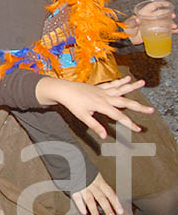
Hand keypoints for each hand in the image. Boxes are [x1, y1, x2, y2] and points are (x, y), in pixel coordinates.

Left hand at [35, 76, 150, 138]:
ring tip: (143, 82)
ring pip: (120, 89)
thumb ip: (95, 126)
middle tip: (151, 110)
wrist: (63, 90)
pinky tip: (128, 78)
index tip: (138, 129)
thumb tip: (104, 136)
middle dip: (139, 107)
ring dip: (132, 86)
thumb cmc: (72, 104)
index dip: (129, 123)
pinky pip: (112, 84)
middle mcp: (105, 97)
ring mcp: (102, 91)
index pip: (119, 116)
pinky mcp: (99, 87)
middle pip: (125, 102)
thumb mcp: (82, 117)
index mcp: (101, 105)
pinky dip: (120, 81)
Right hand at [71, 172, 122, 214]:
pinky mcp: (74, 188)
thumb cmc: (86, 171)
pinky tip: (84, 212)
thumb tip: (111, 198)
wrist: (73, 163)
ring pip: (89, 199)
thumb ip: (102, 186)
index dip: (116, 202)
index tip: (120, 211)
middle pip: (101, 197)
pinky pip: (77, 198)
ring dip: (94, 210)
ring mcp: (83, 187)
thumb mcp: (96, 176)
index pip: (110, 193)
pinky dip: (81, 206)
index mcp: (99, 181)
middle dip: (107, 208)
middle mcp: (92, 184)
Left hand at [124, 3, 177, 43]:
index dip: (161, 4)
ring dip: (171, 23)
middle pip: (161, 14)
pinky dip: (171, 30)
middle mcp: (150, 17)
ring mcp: (154, 24)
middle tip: (172, 16)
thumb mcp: (128, 25)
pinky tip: (176, 31)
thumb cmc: (128, 30)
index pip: (153, 6)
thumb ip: (132, 22)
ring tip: (174, 26)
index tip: (168, 5)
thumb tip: (138, 19)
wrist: (129, 39)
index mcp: (144, 13)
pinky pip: (165, 30)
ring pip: (165, 21)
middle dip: (168, 14)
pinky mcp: (156, 31)